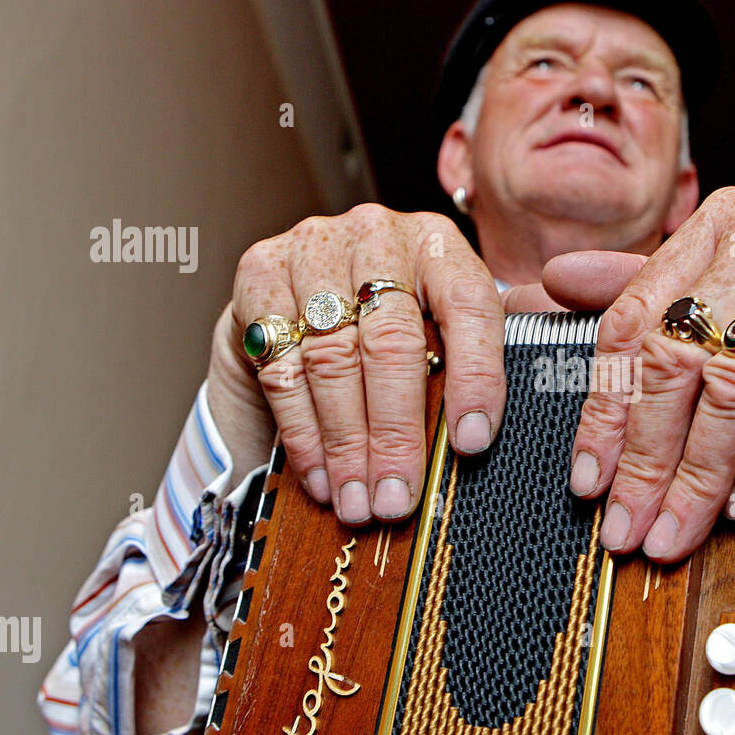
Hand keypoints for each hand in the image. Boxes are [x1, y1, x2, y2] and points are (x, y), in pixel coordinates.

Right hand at [208, 204, 506, 523]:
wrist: (299, 305)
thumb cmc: (387, 331)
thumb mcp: (438, 337)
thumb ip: (461, 371)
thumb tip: (471, 447)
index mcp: (440, 244)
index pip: (470, 306)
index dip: (475, 377)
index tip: (472, 443)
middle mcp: (378, 234)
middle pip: (392, 342)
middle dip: (395, 433)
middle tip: (397, 496)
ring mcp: (314, 247)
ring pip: (332, 358)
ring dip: (344, 443)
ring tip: (357, 500)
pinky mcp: (259, 272)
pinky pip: (281, 365)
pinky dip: (302, 431)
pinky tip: (319, 475)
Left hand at [552, 186, 734, 561]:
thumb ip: (651, 288)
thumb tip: (552, 281)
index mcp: (718, 223)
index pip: (635, 322)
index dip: (605, 410)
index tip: (589, 480)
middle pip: (680, 357)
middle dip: (649, 458)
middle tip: (629, 525)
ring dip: (704, 471)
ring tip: (681, 528)